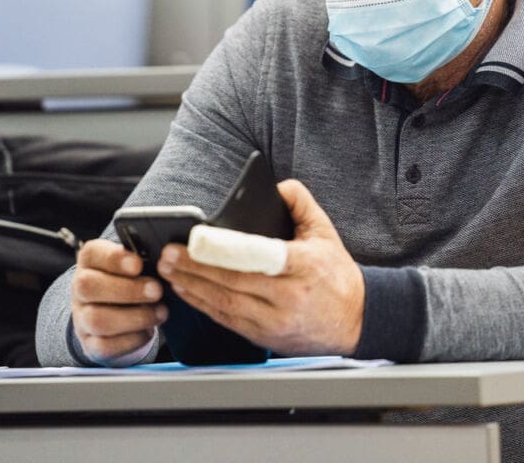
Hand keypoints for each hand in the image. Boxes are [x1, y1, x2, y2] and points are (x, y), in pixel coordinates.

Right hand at [70, 239, 167, 365]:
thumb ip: (143, 259)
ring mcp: (82, 319)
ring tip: (161, 312)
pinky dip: (132, 339)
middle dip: (127, 290)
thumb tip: (167, 258)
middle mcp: (79, 289)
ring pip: (96, 319)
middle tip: (157, 291)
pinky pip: (105, 346)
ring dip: (134, 317)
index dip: (114, 259)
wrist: (117, 315)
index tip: (139, 264)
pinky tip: (149, 331)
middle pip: (88, 287)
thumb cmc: (131, 281)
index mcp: (90, 261)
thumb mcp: (134, 265)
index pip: (91, 253)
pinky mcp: (91, 344)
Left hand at [157, 179, 364, 356]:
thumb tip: (276, 186)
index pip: (259, 256)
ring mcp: (275, 321)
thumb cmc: (337, 275)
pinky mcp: (265, 337)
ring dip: (192, 287)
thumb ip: (301, 202)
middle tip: (167, 253)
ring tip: (168, 271)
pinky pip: (227, 320)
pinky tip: (186, 291)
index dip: (224, 250)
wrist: (356, 320)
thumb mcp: (325, 232)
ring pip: (224, 304)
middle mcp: (288, 297)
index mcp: (303, 266)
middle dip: (195, 267)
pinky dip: (203, 305)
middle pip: (233, 282)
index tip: (196, 240)